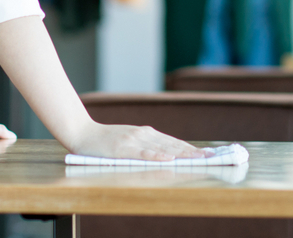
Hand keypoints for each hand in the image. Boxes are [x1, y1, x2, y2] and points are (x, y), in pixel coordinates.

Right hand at [64, 121, 204, 161]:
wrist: (81, 133)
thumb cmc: (105, 141)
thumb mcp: (129, 140)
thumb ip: (146, 145)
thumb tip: (168, 154)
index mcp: (146, 133)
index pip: (173, 141)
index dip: (191, 148)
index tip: (207, 154)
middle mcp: (142, 134)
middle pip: (172, 144)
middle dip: (192, 152)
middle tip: (211, 157)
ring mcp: (133, 141)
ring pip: (162, 148)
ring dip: (181, 153)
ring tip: (197, 158)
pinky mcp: (122, 149)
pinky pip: (143, 153)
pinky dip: (157, 156)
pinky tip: (168, 159)